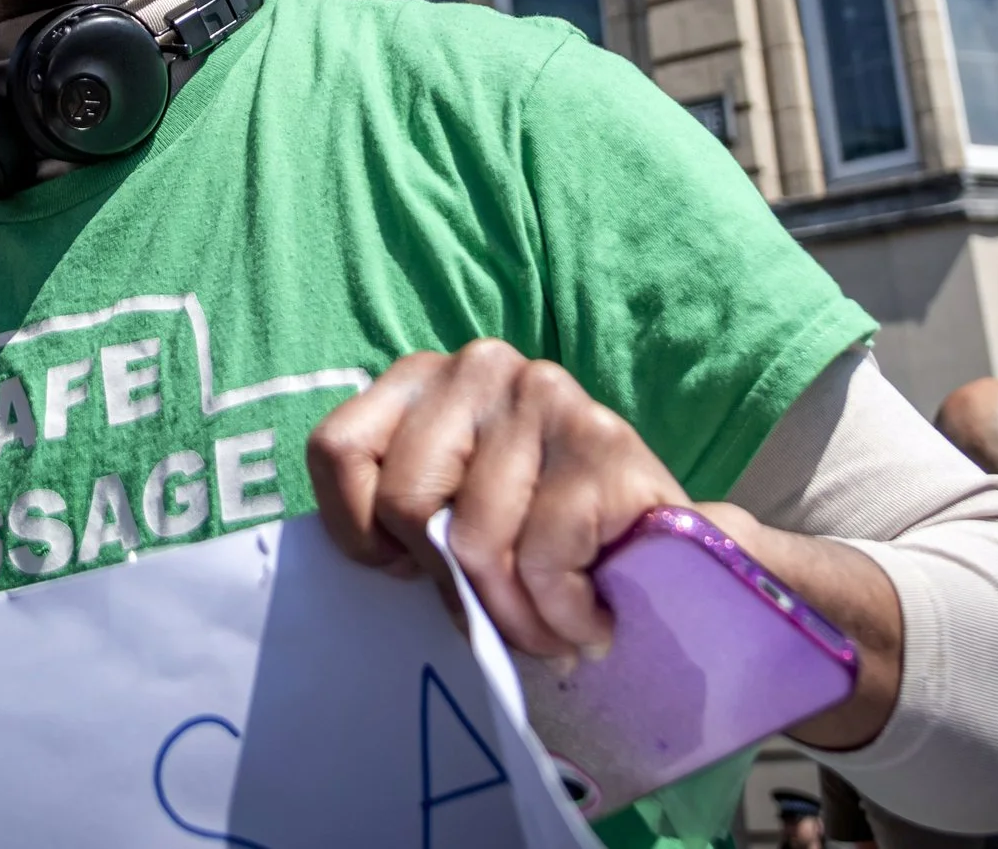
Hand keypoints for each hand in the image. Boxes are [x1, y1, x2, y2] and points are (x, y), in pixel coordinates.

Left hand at [306, 341, 686, 664]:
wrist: (662, 543)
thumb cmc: (535, 532)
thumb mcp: (450, 509)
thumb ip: (407, 514)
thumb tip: (389, 564)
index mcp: (421, 378)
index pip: (336, 450)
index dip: (358, 532)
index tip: (404, 568)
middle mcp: (479, 367)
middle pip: (404, 500)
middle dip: (446, 582)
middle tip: (490, 613)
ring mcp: (544, 394)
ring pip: (476, 540)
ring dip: (513, 617)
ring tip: (543, 631)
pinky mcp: (603, 439)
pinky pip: (543, 561)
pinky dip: (562, 617)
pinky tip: (587, 620)